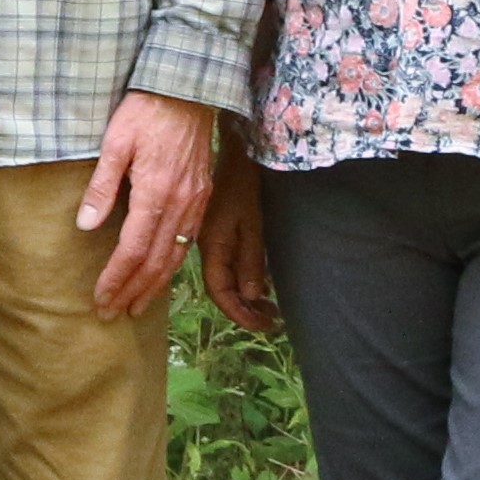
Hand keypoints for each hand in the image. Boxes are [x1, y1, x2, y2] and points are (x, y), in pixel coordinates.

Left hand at [75, 90, 218, 319]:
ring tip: (136, 305)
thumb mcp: (115, 142)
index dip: (116, 278)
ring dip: (155, 284)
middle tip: (112, 313)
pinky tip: (161, 274)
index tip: (100, 299)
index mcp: (155, 192)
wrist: (188, 88)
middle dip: (133, 291)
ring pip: (176, 255)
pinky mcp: (203, 195)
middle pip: (156, 261)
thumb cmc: (146, 110)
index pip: (133, 250)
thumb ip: (101, 186)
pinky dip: (173, 264)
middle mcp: (180, 204)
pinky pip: (188, 241)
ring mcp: (196, 201)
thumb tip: (86, 226)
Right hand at [197, 158, 278, 334]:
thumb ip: (250, 260)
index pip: (221, 292)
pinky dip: (246, 280)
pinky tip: (262, 286)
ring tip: (271, 310)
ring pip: (226, 279)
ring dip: (247, 297)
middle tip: (272, 322)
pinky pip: (229, 265)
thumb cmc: (243, 184)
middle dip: (246, 310)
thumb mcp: (252, 223)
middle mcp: (207, 248)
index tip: (263, 326)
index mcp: (211, 247)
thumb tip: (251, 296)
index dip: (240, 314)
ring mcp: (211, 241)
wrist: (233, 153)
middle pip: (222, 289)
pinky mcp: (219, 233)